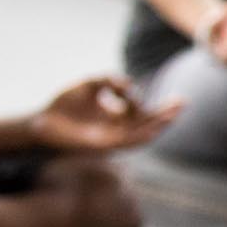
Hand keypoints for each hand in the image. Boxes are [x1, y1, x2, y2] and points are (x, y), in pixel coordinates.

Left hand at [29, 76, 180, 152]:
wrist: (42, 122)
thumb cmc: (63, 104)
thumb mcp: (88, 85)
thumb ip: (108, 80)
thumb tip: (128, 83)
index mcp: (116, 116)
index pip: (140, 110)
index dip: (140, 98)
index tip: (125, 87)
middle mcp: (119, 129)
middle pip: (149, 122)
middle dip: (166, 113)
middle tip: (184, 102)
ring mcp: (114, 139)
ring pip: (144, 133)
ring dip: (160, 125)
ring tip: (174, 114)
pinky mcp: (106, 146)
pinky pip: (129, 142)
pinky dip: (143, 136)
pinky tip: (154, 129)